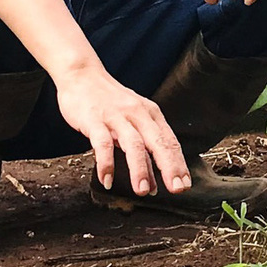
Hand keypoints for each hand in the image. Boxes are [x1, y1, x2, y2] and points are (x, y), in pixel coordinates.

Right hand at [55, 62, 188, 194]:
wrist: (81, 75)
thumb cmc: (108, 102)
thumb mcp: (131, 124)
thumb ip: (143, 155)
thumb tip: (153, 186)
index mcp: (150, 115)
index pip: (170, 142)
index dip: (179, 164)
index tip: (185, 185)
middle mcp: (137, 114)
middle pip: (158, 142)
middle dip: (169, 167)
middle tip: (176, 189)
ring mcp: (116, 116)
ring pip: (133, 143)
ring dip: (139, 168)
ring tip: (142, 191)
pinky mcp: (94, 119)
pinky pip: (102, 143)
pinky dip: (105, 163)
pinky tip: (107, 180)